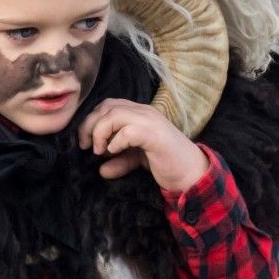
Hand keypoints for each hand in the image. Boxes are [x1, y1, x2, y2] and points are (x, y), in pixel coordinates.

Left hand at [78, 98, 208, 192]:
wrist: (191, 174)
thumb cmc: (166, 164)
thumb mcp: (137, 161)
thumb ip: (119, 161)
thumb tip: (101, 170)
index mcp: (140, 114)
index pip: (108, 105)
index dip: (92, 121)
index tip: (86, 143)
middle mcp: (144, 112)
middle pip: (106, 106)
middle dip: (90, 125)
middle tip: (86, 146)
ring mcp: (150, 121)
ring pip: (114, 114)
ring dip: (100, 132)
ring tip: (99, 150)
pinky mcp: (154, 135)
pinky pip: (127, 131)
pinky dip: (116, 142)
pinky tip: (115, 152)